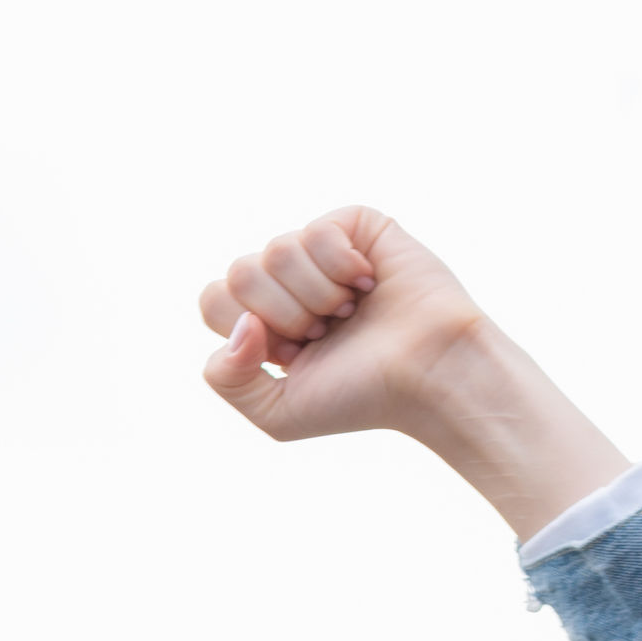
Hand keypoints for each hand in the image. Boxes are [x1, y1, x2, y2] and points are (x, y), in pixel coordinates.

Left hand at [195, 209, 484, 442]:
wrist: (428, 375)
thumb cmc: (361, 397)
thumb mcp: (277, 413)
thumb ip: (226, 378)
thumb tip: (241, 322)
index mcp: (263, 321)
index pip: (213, 299)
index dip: (249, 329)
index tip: (292, 354)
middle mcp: (287, 283)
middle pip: (239, 272)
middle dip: (283, 314)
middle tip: (324, 332)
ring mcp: (321, 254)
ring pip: (276, 250)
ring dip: (317, 294)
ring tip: (350, 312)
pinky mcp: (357, 227)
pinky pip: (318, 230)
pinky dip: (342, 265)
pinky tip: (368, 283)